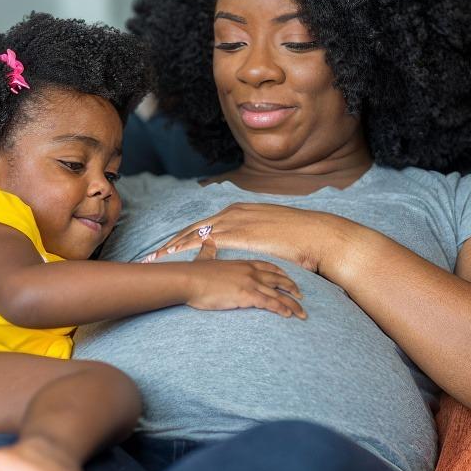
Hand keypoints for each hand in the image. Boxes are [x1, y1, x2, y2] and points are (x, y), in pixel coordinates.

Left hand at [143, 203, 350, 273]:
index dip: (186, 236)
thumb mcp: (271, 232)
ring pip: (193, 234)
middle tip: (154, 255)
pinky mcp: (238, 235)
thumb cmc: (299, 238)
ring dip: (172, 247)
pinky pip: (204, 243)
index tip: (170, 247)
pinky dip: (185, 250)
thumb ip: (256, 237)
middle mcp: (232, 213)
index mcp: (239, 211)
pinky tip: (173, 259)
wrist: (316, 235)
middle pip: (193, 228)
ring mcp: (234, 222)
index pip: (205, 225)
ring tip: (155, 259)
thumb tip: (251, 247)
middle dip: (172, 242)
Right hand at [182, 239, 305, 318]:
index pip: (269, 266)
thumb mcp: (204, 258)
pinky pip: (269, 303)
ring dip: (292, 304)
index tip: (290, 280)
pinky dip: (281, 308)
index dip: (281, 274)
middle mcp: (250, 271)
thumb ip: (209, 251)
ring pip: (278, 293)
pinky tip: (288, 315)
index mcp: (242, 263)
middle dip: (292, 288)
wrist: (188, 279)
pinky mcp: (246, 295)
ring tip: (302, 313)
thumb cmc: (194, 273)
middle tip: (302, 297)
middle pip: (278, 279)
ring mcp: (250, 282)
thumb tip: (207, 242)